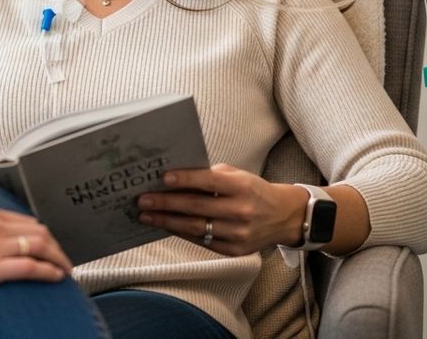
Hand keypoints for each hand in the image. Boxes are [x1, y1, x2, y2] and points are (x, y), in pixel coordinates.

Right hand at [0, 205, 73, 302]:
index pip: (25, 220)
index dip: (43, 234)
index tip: (49, 244)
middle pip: (38, 231)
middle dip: (55, 246)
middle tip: (63, 258)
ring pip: (39, 246)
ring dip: (57, 258)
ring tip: (65, 269)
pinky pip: (30, 267)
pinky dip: (48, 270)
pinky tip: (56, 276)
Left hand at [135, 163, 306, 255]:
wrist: (283, 216)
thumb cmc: (253, 190)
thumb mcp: (237, 176)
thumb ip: (209, 176)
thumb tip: (174, 178)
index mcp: (242, 187)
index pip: (210, 182)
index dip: (186, 179)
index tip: (163, 178)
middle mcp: (241, 211)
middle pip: (197, 208)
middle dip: (166, 204)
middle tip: (143, 200)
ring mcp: (238, 234)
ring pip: (196, 228)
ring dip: (167, 222)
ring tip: (146, 216)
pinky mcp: (235, 250)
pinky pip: (202, 242)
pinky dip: (181, 233)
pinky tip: (166, 226)